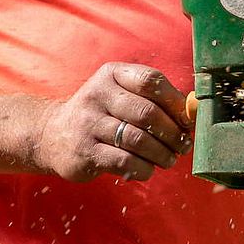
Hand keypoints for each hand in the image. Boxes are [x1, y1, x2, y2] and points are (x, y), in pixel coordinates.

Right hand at [32, 63, 192, 182]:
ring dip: (162, 154)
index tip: (187, 120)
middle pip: (148, 113)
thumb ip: (152, 99)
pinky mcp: (85, 152)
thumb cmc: (100, 114)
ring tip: (169, 159)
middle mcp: (97, 95)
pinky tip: (147, 169)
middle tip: (183, 145)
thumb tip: (191, 112)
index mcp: (111, 75)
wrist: (51, 135)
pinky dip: (144, 168)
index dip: (175, 102)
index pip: (151, 81)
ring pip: (138, 140)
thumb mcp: (119, 94)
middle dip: (173, 133)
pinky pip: (125, 162)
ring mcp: (88, 124)